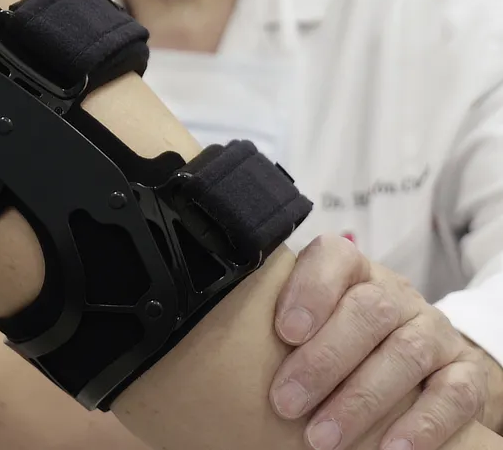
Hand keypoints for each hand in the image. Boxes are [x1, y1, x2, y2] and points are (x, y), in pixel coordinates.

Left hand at [269, 235, 502, 449]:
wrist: (423, 356)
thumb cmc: (344, 336)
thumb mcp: (315, 320)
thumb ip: (284, 326)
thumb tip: (221, 363)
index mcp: (354, 270)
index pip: (334, 258)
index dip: (309, 290)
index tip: (284, 331)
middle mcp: (397, 294)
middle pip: (367, 312)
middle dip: (323, 361)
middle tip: (285, 402)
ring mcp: (434, 331)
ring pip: (405, 354)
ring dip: (361, 399)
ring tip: (321, 438)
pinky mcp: (467, 373)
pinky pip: (453, 396)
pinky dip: (423, 425)